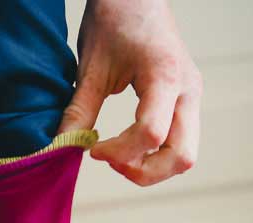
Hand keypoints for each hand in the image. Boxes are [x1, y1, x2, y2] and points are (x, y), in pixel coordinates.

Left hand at [58, 0, 202, 186]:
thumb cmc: (115, 20)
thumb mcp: (91, 67)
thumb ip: (79, 111)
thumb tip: (61, 148)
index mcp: (165, 76)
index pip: (150, 134)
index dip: (120, 152)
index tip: (93, 149)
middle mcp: (187, 89)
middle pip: (181, 156)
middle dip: (144, 171)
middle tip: (111, 161)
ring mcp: (191, 96)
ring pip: (184, 155)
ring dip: (152, 167)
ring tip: (119, 156)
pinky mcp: (187, 100)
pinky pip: (179, 141)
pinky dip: (155, 154)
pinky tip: (128, 144)